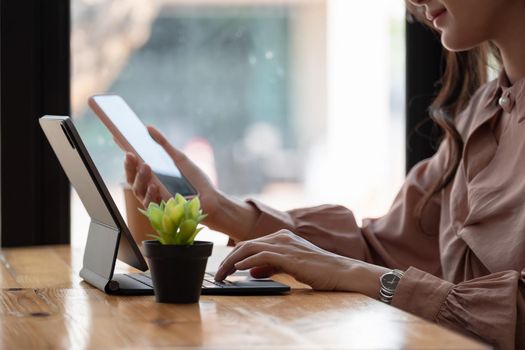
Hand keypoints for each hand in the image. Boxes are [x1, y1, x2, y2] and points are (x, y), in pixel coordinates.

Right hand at [124, 126, 219, 219]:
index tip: (119, 139)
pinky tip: (154, 185)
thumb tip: (148, 127)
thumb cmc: (195, 180)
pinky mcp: (161, 210)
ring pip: (138, 190)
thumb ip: (163, 144)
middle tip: (130, 154)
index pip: (134, 165)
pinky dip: (151, 193)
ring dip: (140, 177)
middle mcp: (149, 187)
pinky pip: (150, 203)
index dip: (126, 153)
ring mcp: (154, 199)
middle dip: (129, 166)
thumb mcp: (179, 158)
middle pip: (132, 178)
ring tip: (145, 165)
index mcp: (152, 175)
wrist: (210, 198)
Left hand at [215, 230, 388, 293]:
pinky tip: (238, 269)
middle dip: (228, 259)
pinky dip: (247, 262)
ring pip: (249, 248)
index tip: (224, 269)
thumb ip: (270, 266)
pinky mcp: (289, 255)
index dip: (234, 256)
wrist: (341, 271)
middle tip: (218, 274)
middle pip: (245, 244)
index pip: (250, 244)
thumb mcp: (290, 266)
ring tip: (222, 274)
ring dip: (232, 262)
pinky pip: (261, 255)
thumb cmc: (318, 269)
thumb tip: (251, 271)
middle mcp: (281, 236)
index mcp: (281, 237)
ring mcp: (285, 244)